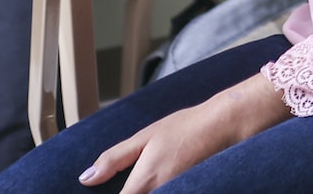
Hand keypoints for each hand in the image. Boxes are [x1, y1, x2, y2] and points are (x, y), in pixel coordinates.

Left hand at [81, 72, 291, 191]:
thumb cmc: (185, 127)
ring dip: (147, 192)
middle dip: (132, 193)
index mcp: (143, 184)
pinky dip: (160, 192)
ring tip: (151, 177)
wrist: (225, 125)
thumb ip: (113, 159)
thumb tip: (86, 179)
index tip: (104, 191)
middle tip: (133, 180)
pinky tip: (161, 182)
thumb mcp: (145, 136)